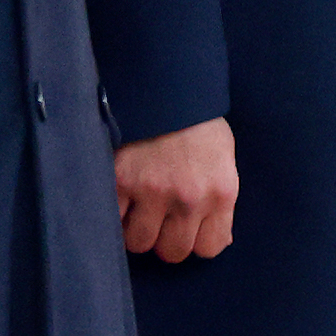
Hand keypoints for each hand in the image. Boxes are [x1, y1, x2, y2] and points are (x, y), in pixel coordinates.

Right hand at [116, 117, 237, 262]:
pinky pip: (112, 218)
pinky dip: (112, 212)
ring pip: (139, 242)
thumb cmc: (195, 121)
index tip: (182, 227)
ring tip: (133, 207)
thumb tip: (214, 239)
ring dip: (134, 229)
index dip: (192, 240)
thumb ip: (219, 200)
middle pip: (172, 251)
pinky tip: (117, 196)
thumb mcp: (223, 158)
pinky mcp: (120, 178)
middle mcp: (189, 197)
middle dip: (163, 238)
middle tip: (155, 217)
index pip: (209, 249)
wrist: (164, 83)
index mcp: (221, 192)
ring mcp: (152, 189)